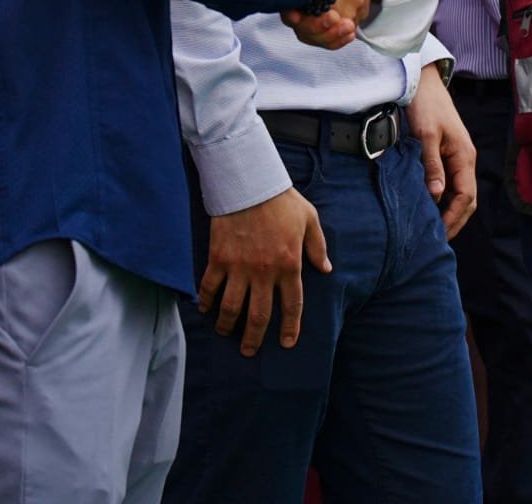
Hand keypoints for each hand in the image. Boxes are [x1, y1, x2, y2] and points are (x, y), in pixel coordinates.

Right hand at [198, 187, 330, 355]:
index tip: (286, 342)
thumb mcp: (309, 219)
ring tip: (226, 333)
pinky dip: (206, 301)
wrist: (250, 181)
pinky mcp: (219, 258)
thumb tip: (326, 269)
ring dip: (227, 325)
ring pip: (232, 307)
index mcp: (289, 265)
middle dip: (253, 338)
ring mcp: (239, 267)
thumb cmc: (281, 199)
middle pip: (258, 316)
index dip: (290, 327)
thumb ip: (317, 246)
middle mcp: (265, 272)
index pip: (292, 306)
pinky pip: (210, 287)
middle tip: (249, 350)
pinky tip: (205, 310)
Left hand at [406, 62, 477, 239]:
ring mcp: (457, 156)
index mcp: (465, 156)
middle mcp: (465, 159)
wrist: (422, 81)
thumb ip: (432, 165)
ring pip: (459, 192)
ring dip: (449, 211)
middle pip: (466, 199)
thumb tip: (437, 196)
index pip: (466, 197)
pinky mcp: (447, 153)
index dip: (454, 218)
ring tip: (432, 228)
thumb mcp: (425, 135)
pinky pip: (450, 182)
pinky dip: (443, 198)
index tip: (439, 233)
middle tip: (436, 239)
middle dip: (455, 220)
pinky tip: (430, 205)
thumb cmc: (425, 105)